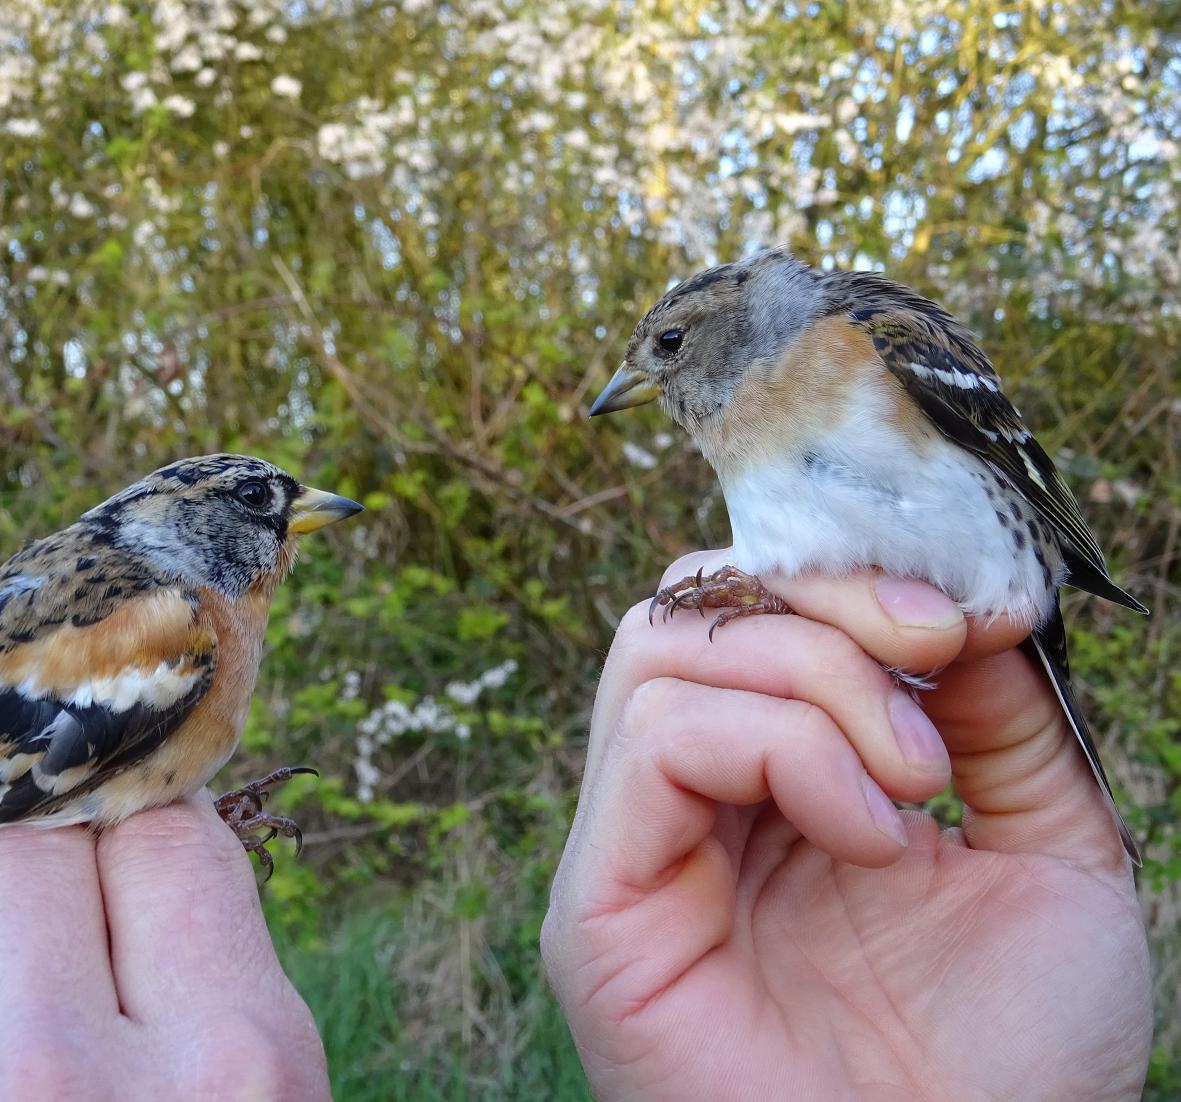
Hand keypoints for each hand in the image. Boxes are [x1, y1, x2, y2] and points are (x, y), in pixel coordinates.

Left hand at [0, 794, 328, 1101]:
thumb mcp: (266, 1099)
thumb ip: (219, 972)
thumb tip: (146, 825)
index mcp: (231, 1061)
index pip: (165, 835)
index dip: (147, 822)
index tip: (132, 829)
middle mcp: (66, 1079)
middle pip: (26, 847)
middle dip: (44, 867)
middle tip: (66, 926)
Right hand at [542, 551, 1150, 1100]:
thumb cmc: (1017, 1058)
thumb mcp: (1051, 848)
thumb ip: (1001, 718)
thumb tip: (963, 602)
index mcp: (775, 786)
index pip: (749, 611)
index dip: (846, 578)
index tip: (966, 620)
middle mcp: (691, 806)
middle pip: (691, 608)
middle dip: (827, 608)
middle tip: (934, 664)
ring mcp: (638, 851)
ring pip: (663, 652)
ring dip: (815, 683)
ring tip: (911, 785)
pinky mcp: (600, 905)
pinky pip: (656, 743)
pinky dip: (777, 746)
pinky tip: (867, 832)